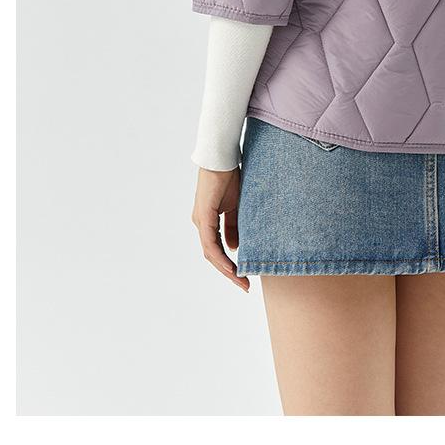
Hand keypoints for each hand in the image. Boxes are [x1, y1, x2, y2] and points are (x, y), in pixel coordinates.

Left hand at [192, 166, 249, 291]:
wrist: (222, 158)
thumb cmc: (229, 177)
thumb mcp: (236, 206)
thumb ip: (234, 226)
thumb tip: (234, 248)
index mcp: (208, 221)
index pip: (217, 249)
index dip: (229, 265)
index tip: (244, 276)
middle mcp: (201, 223)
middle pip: (213, 255)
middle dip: (229, 272)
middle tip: (244, 286)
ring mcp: (201, 221)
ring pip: (211, 253)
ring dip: (225, 268)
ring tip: (240, 280)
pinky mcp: (203, 216)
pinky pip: (210, 242)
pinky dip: (220, 256)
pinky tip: (230, 266)